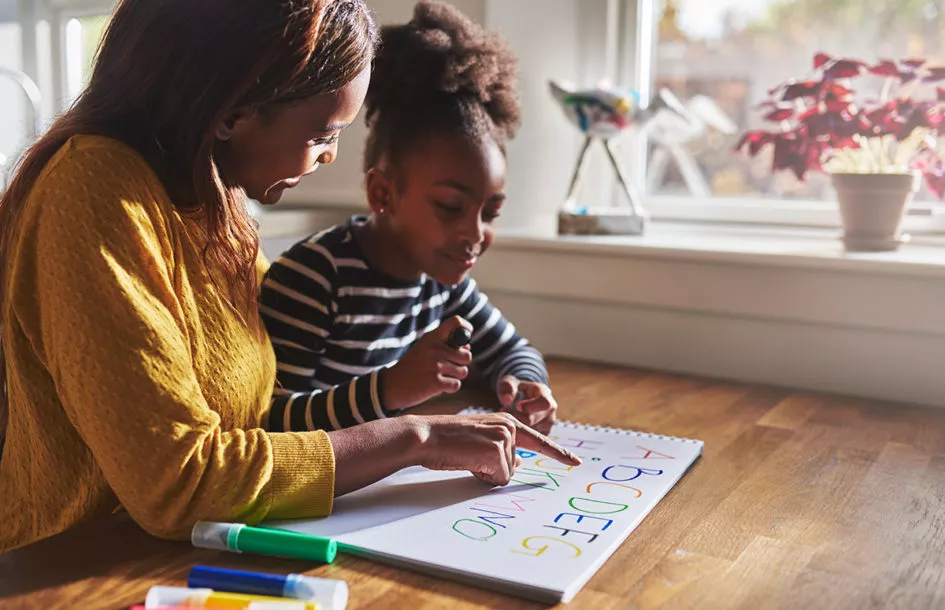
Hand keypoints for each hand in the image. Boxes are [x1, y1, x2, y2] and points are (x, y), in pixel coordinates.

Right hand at [384, 316, 473, 410]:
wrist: (392, 385)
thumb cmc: (412, 367)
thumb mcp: (425, 349)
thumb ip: (445, 346)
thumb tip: (468, 347)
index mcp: (431, 337)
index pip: (455, 322)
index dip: (466, 328)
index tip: (467, 335)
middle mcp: (434, 349)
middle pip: (467, 355)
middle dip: (461, 364)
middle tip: (447, 367)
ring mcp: (435, 365)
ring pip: (463, 371)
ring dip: (455, 377)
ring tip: (439, 376)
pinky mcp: (435, 382)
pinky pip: (456, 384)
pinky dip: (449, 388)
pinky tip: (437, 386)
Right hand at [411, 412, 580, 485]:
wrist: (426, 435)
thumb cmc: (446, 440)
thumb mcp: (479, 440)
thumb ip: (501, 448)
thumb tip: (516, 464)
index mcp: (506, 421)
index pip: (538, 440)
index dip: (559, 453)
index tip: (576, 462)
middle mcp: (510, 427)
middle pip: (514, 466)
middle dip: (492, 470)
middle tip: (469, 456)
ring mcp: (505, 438)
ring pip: (505, 474)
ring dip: (485, 473)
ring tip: (466, 456)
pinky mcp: (497, 452)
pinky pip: (498, 479)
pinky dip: (482, 476)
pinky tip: (468, 461)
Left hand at [498, 377, 557, 434]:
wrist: (519, 398)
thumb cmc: (514, 389)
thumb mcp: (508, 383)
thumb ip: (507, 388)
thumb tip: (506, 400)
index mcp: (545, 393)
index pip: (545, 403)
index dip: (531, 406)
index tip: (517, 406)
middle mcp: (550, 409)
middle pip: (541, 420)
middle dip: (522, 420)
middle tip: (508, 415)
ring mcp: (548, 423)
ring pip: (536, 431)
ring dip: (520, 428)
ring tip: (508, 419)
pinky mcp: (543, 434)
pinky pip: (533, 440)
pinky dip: (521, 435)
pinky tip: (512, 427)